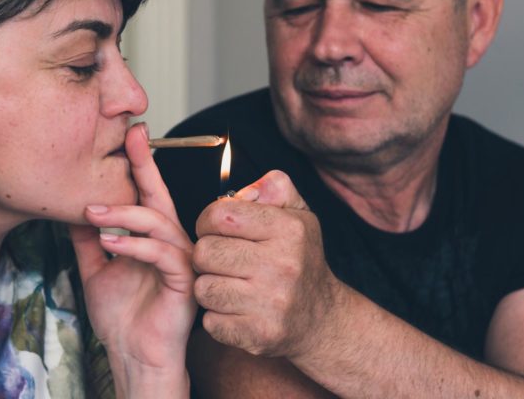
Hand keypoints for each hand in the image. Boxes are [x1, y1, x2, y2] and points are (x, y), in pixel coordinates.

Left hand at [69, 123, 194, 393]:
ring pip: (159, 221)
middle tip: (130, 140)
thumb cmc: (122, 319)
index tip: (130, 134)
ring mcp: (181, 261)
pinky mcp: (184, 282)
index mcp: (154, 238)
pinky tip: (111, 244)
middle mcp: (172, 243)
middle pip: (161, 197)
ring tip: (92, 214)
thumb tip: (71, 207)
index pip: (148, 194)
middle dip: (146, 166)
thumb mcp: (96, 270)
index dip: (141, 164)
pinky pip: (163, 254)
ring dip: (124, 213)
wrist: (134, 358)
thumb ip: (88, 240)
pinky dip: (135, 244)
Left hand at [193, 170, 345, 360]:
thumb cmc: (300, 260)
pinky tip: (235, 309)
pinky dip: (217, 317)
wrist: (321, 320)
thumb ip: (274, 187)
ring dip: (209, 286)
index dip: (208, 221)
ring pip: (203, 288)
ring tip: (228, 284)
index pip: (220, 215)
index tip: (216, 229)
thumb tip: (244, 189)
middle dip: (205, 254)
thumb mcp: (299, 215)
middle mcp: (282, 266)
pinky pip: (210, 321)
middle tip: (221, 259)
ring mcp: (271, 304)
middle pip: (204, 252)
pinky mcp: (258, 335)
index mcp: (289, 230)